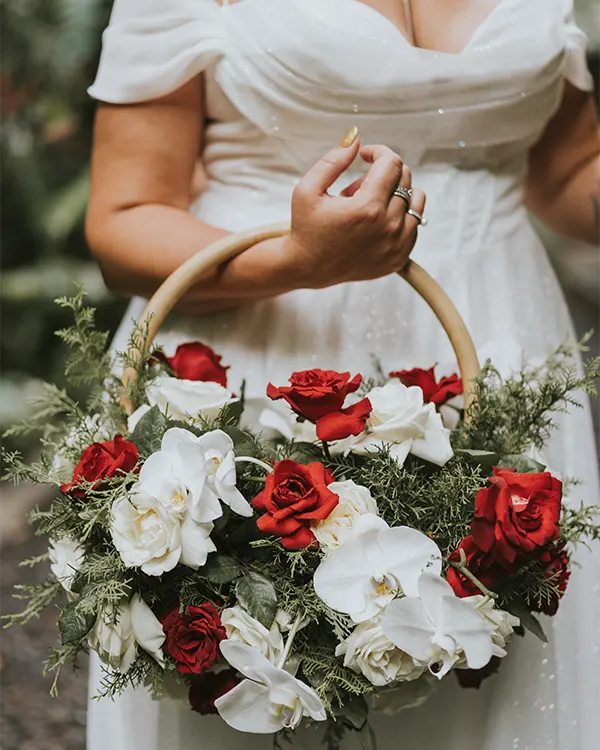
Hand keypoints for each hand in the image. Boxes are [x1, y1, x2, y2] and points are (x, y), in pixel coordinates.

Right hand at [285, 129, 425, 288]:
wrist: (309, 268)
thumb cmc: (306, 228)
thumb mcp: (308, 190)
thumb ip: (333, 160)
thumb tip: (357, 138)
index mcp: (367, 208)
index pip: (392, 163)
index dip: (378, 152)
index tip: (365, 157)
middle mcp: (388, 227)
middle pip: (404, 178)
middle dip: (382, 174)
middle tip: (357, 188)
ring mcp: (397, 244)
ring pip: (416, 199)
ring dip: (395, 193)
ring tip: (369, 204)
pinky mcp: (399, 257)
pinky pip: (415, 224)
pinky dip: (401, 215)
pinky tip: (377, 221)